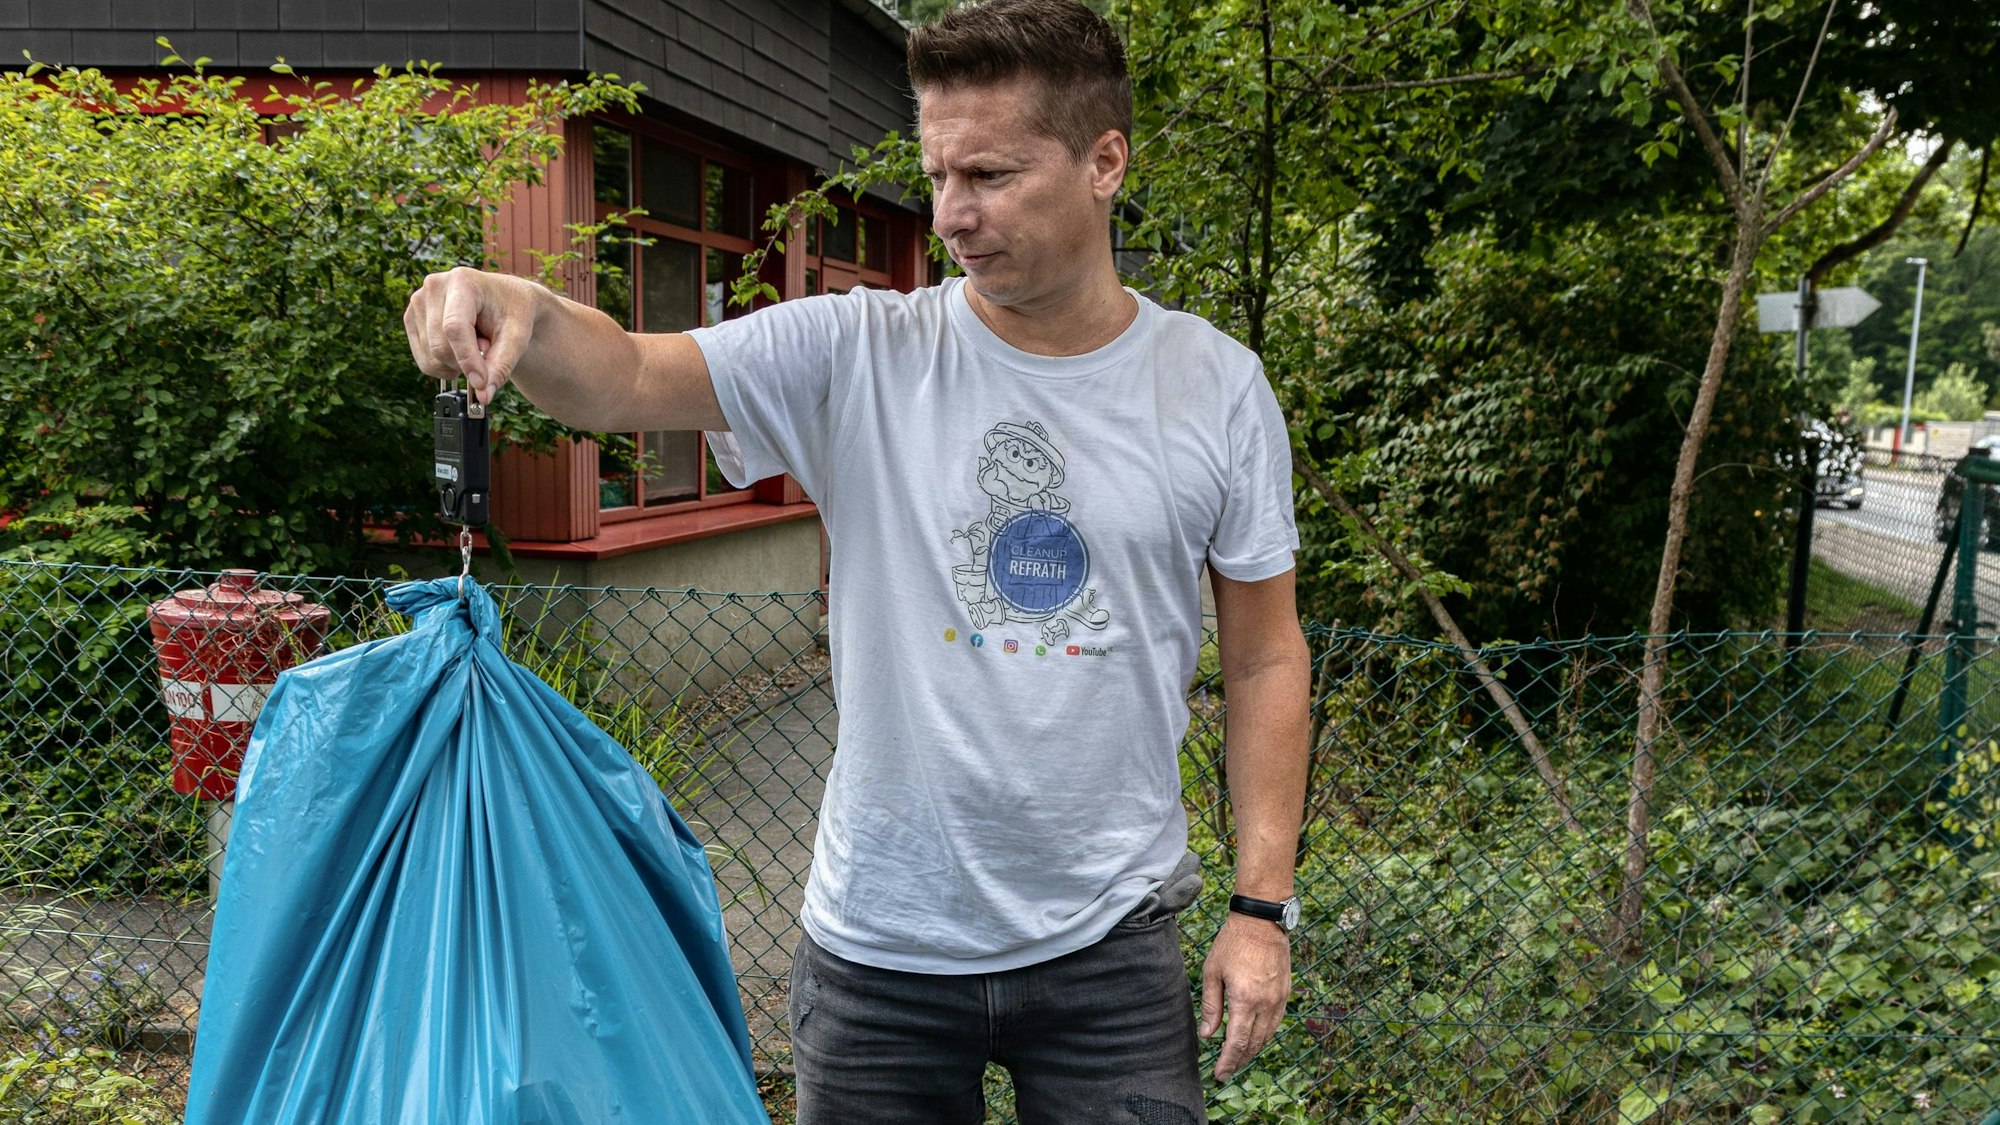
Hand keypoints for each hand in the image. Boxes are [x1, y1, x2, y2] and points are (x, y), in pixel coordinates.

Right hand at [404, 267, 542, 405]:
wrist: (505, 299)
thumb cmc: (514, 313)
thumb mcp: (517, 338)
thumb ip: (501, 366)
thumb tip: (483, 396)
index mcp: (463, 281)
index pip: (455, 327)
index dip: (467, 359)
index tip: (481, 382)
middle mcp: (434, 287)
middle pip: (440, 346)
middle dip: (465, 363)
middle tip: (488, 351)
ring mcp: (418, 301)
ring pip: (430, 356)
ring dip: (456, 364)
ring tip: (476, 345)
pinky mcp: (412, 318)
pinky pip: (423, 358)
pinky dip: (444, 364)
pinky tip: (460, 348)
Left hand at [1199, 912, 1290, 1082]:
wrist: (1261, 921)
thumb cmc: (1232, 943)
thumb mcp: (1212, 971)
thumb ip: (1211, 1005)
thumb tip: (1208, 1034)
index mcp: (1244, 1000)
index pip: (1236, 1042)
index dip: (1228, 1062)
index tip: (1219, 1075)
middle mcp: (1265, 1004)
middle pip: (1253, 1044)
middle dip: (1239, 1061)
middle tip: (1226, 1071)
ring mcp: (1278, 999)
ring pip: (1266, 1036)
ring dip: (1252, 1050)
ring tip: (1238, 1058)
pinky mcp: (1285, 992)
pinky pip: (1275, 1023)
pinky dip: (1264, 1035)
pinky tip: (1255, 1038)